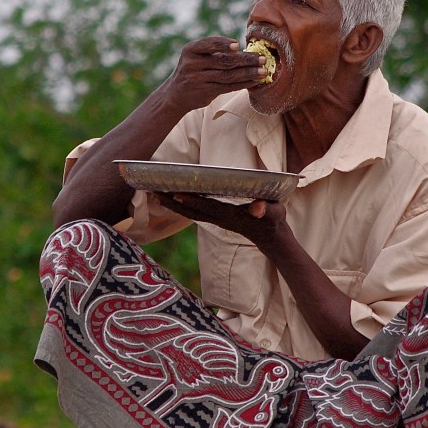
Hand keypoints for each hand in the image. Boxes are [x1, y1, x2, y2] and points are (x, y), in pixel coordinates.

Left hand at [156, 192, 287, 247]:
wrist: (271, 237)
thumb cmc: (274, 221)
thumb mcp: (275, 213)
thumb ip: (266, 209)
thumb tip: (257, 207)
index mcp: (231, 215)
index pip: (207, 207)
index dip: (191, 201)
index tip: (175, 193)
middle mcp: (220, 218)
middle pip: (191, 211)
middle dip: (173, 201)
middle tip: (153, 190)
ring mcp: (217, 220)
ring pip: (190, 212)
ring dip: (172, 204)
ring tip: (155, 193)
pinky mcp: (216, 218)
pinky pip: (194, 212)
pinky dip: (181, 205)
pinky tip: (170, 198)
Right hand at [165, 37, 267, 112]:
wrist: (175, 94)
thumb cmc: (193, 70)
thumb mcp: (195, 56)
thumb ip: (213, 51)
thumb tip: (245, 50)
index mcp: (190, 50)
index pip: (208, 44)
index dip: (223, 44)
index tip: (238, 44)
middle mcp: (192, 64)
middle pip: (223, 61)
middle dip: (245, 59)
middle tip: (262, 58)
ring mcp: (198, 79)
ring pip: (228, 76)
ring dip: (248, 73)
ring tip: (263, 71)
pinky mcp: (205, 92)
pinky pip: (228, 87)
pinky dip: (243, 84)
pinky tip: (254, 81)